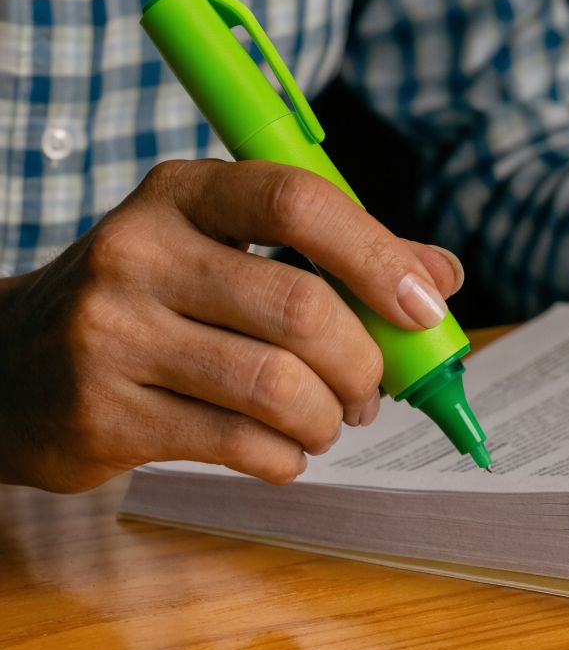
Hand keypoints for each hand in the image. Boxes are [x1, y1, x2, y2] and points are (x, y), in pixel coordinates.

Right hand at [0, 159, 463, 491]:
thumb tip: (443, 275)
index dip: (378, 256)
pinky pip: (240, 444)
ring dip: (330, 417)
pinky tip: (283, 448)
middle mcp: (139, 253)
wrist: (14, 365)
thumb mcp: (229, 250)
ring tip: (330, 420)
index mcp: (184, 193)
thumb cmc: (154, 300)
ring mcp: (112, 336)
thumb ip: (337, 256)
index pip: (299, 202)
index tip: (426, 306)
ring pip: (276, 386)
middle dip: (364, 362)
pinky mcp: (104, 415)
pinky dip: (288, 456)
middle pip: (301, 309)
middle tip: (372, 388)